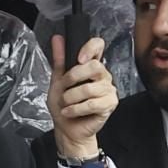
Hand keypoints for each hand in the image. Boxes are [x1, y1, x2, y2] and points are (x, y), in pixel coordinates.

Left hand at [50, 35, 117, 159]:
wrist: (66, 129)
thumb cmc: (63, 106)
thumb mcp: (57, 80)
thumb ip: (59, 59)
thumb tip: (57, 39)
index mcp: (90, 66)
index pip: (98, 45)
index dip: (90, 48)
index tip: (78, 58)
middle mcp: (102, 76)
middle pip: (95, 66)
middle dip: (73, 78)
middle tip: (64, 89)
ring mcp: (108, 90)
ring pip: (90, 88)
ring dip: (71, 98)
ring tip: (65, 104)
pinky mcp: (110, 104)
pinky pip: (92, 104)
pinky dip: (76, 109)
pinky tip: (69, 112)